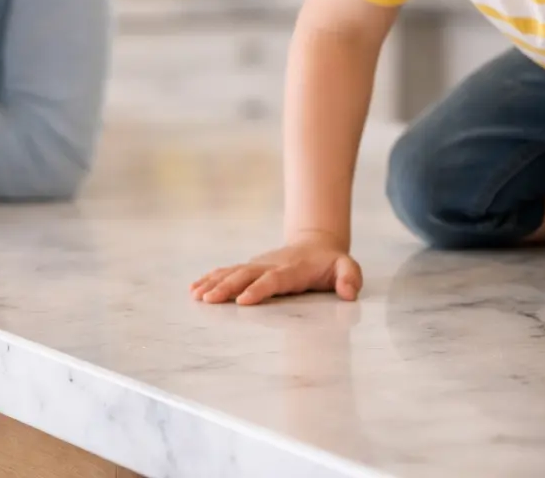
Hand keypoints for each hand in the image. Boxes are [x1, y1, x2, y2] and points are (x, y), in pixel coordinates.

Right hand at [190, 235, 362, 305]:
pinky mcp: (250, 267)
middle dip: (227, 287)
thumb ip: (349, 278)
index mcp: (293, 269)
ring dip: (214, 283)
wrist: (315, 243)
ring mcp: (258, 265)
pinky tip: (194, 289)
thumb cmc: (330, 262)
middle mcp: (271, 265)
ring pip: (233, 272)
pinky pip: (228, 272)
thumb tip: (349, 293)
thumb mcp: (347, 267)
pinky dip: (211, 279)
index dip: (259, 289)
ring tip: (196, 295)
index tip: (243, 301)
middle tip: (208, 299)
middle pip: (246, 275)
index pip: (273, 279)